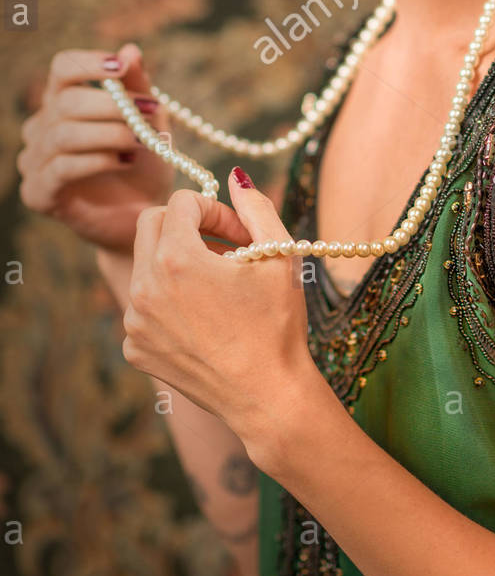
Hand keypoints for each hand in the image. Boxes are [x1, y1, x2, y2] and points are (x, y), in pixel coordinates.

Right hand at [17, 42, 174, 255]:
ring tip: (142, 142)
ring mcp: (34, 161)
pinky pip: (63, 168)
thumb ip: (138, 87)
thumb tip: (130, 50)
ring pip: (64, 134)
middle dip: (113, 106)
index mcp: (63, 102)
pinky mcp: (39, 193)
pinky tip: (126, 162)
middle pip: (66, 101)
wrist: (144, 214)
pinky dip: (99, 161)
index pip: (62, 68)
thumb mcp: (149, 120)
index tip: (122, 67)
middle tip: (150, 114)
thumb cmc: (144, 163)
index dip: (89, 63)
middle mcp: (41, 128)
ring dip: (111, 134)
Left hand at [121, 169, 319, 447]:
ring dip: (178, 263)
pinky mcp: (135, 349)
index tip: (240, 234)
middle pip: (150, 225)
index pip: (181, 202)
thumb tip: (234, 179)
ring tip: (219, 287)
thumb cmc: (278, 325)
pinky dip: (169, 302)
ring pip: (145, 266)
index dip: (215, 210)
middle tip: (224, 248)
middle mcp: (144, 287)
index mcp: (176, 258)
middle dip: (186, 226)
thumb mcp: (279, 256)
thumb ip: (255, 207)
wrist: (268, 396)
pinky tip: (205, 320)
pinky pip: (143, 306)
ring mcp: (134, 322)